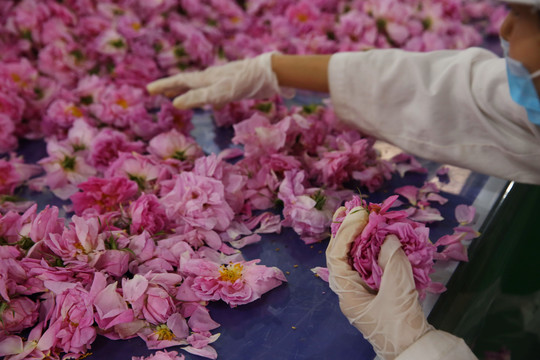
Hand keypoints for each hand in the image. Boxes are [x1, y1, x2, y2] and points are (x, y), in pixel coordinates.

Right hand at [146, 52, 292, 108]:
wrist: (268, 74)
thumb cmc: (243, 83)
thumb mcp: (218, 93)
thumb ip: (198, 98)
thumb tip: (175, 105)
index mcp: (205, 79)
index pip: (179, 82)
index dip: (164, 86)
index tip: (148, 90)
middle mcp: (210, 78)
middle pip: (186, 83)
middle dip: (171, 88)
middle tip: (157, 93)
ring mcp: (222, 81)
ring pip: (199, 87)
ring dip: (187, 93)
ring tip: (177, 98)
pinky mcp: (233, 86)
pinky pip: (214, 93)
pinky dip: (208, 99)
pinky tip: (213, 105)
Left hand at [326, 207, 431, 359]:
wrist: (414, 351)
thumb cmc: (401, 326)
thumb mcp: (397, 291)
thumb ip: (392, 260)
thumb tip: (388, 237)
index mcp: (347, 292)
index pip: (336, 255)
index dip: (344, 232)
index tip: (358, 215)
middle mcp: (350, 289)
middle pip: (342, 253)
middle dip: (347, 229)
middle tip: (353, 207)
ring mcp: (362, 290)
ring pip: (355, 257)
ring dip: (361, 236)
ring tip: (365, 215)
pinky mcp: (376, 290)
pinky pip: (371, 264)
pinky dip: (374, 248)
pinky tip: (381, 235)